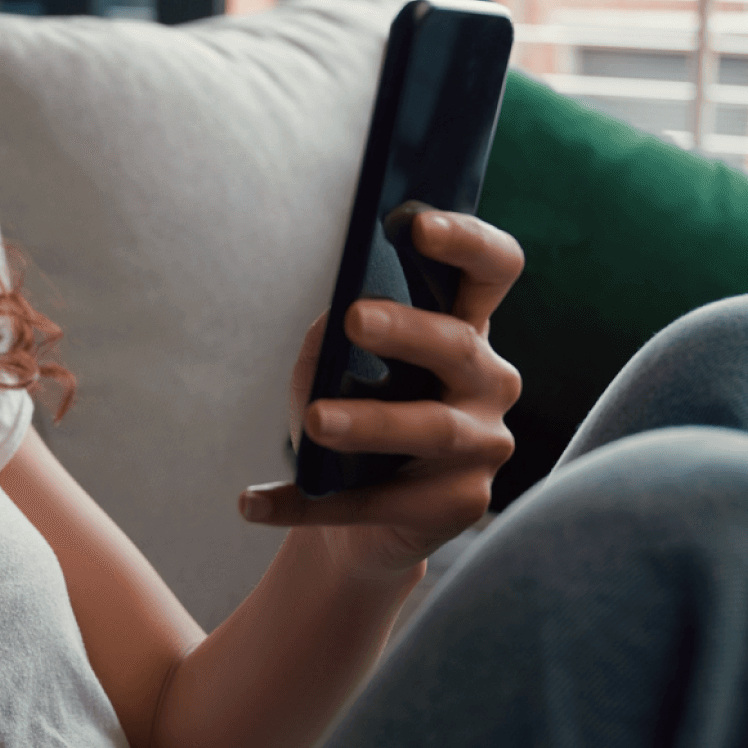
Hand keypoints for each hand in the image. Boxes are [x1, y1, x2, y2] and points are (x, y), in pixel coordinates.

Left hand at [242, 207, 522, 579]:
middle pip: (460, 344)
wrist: (362, 524)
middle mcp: (491, 382)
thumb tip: (336, 324)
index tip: (414, 224)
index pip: (494, 268)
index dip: (466, 241)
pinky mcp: (460, 505)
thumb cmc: (353, 419)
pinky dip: (308, 502)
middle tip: (355, 317)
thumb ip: (338, 339)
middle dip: (407, 329)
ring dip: (369, 422)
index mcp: (467, 328)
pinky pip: (378, 502)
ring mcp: (485, 446)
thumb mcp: (338, 369)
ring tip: (314, 420)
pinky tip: (252, 502)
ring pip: (431, 427)